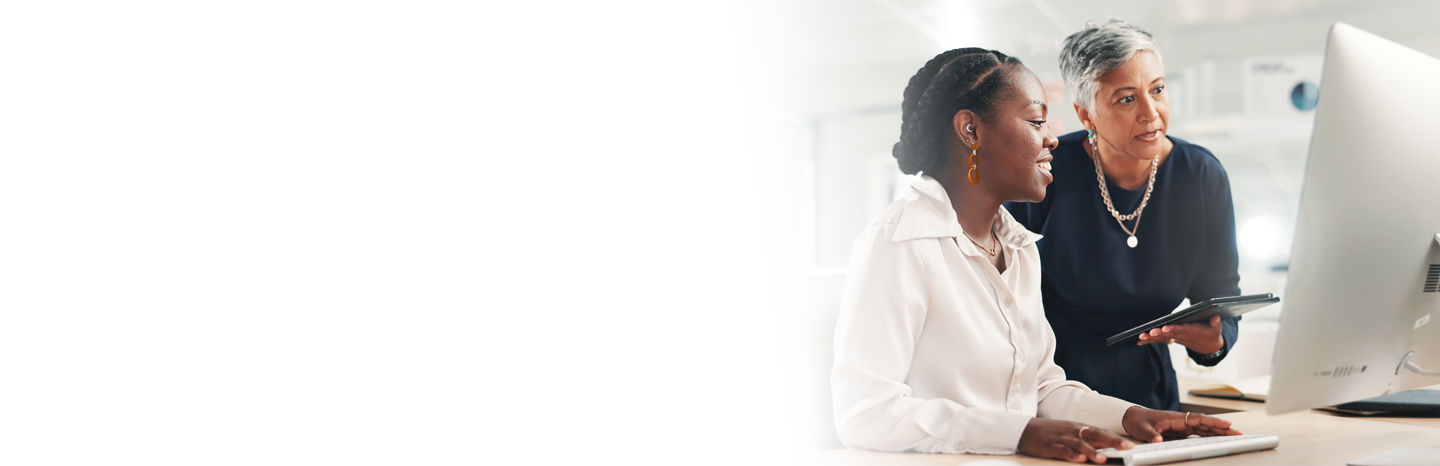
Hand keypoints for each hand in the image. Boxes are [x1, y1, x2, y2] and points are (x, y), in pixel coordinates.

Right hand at [1018, 418, 1132, 463]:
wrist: (1024, 429)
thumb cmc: (1049, 432)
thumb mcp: (1069, 432)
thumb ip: (1085, 439)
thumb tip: (1104, 447)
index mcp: (1078, 427)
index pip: (1100, 431)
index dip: (1115, 438)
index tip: (1130, 444)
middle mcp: (1072, 431)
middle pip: (1094, 435)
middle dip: (1111, 442)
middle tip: (1126, 448)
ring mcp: (1061, 438)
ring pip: (1080, 444)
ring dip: (1092, 451)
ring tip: (1102, 458)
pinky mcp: (1050, 446)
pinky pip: (1062, 450)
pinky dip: (1071, 455)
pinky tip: (1079, 459)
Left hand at [1121, 406, 1243, 442]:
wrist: (1131, 417)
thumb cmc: (1137, 421)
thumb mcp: (1142, 429)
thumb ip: (1151, 435)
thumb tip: (1158, 440)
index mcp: (1175, 418)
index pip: (1198, 419)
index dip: (1212, 422)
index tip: (1226, 424)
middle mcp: (1181, 421)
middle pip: (1205, 424)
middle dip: (1222, 428)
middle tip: (1238, 433)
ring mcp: (1181, 426)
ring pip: (1203, 429)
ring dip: (1217, 433)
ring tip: (1233, 437)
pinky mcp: (1179, 431)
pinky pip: (1197, 434)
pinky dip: (1208, 436)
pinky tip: (1217, 440)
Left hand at [1137, 315, 1224, 353]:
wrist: (1209, 347)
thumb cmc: (1212, 333)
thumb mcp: (1217, 328)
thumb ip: (1216, 323)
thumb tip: (1216, 318)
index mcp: (1194, 331)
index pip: (1182, 330)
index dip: (1173, 329)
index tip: (1164, 328)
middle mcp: (1183, 336)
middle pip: (1170, 334)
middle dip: (1159, 334)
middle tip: (1148, 333)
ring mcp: (1177, 338)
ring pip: (1163, 338)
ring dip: (1151, 338)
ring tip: (1140, 338)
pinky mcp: (1173, 339)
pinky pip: (1160, 341)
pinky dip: (1150, 341)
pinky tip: (1139, 341)